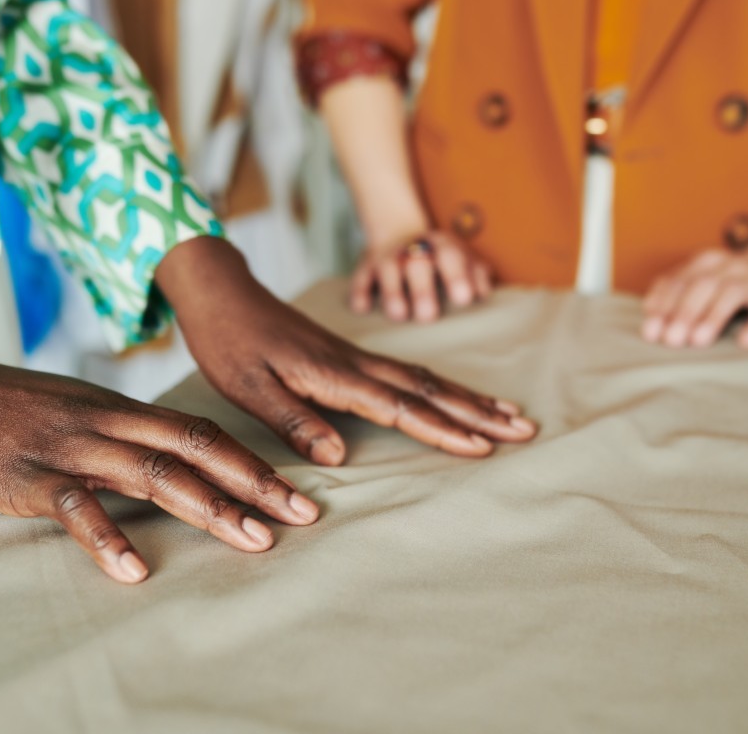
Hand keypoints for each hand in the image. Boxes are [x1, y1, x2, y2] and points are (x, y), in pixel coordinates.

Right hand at [0, 334, 320, 584]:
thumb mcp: (71, 412)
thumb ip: (114, 436)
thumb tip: (156, 466)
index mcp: (119, 409)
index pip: (199, 431)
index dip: (249, 460)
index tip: (293, 489)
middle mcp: (107, 422)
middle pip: (196, 447)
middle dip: (255, 482)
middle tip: (303, 514)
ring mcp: (71, 447)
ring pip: (154, 473)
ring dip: (209, 507)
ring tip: (254, 540)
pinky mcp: (29, 475)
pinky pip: (75, 507)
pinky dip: (107, 538)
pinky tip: (134, 570)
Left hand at [158, 238, 535, 465]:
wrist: (222, 293)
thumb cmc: (229, 341)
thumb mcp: (247, 386)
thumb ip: (292, 419)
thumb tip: (338, 454)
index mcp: (333, 375)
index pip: (399, 407)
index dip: (442, 429)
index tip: (482, 447)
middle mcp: (356, 364)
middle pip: (429, 389)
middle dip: (478, 412)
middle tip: (524, 430)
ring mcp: (357, 358)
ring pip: (425, 379)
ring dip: (469, 398)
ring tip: (509, 415)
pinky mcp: (351, 356)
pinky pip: (408, 373)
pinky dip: (441, 387)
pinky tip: (456, 396)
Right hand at [351, 230, 493, 321]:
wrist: (401, 236)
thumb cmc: (441, 260)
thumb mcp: (462, 259)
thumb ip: (477, 274)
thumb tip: (483, 294)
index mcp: (442, 246)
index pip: (451, 256)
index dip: (456, 276)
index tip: (463, 299)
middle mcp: (414, 249)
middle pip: (417, 263)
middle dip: (422, 290)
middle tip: (428, 317)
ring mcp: (388, 257)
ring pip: (388, 270)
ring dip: (393, 293)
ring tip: (400, 316)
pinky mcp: (365, 268)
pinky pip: (360, 279)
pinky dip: (360, 293)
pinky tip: (363, 309)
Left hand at [641, 216, 747, 348]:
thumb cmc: (730, 282)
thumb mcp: (702, 280)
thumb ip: (676, 295)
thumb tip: (649, 321)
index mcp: (703, 262)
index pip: (677, 281)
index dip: (662, 306)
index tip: (650, 332)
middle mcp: (727, 266)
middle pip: (701, 286)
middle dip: (683, 314)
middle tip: (671, 341)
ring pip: (732, 294)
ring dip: (713, 317)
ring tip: (698, 341)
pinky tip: (745, 342)